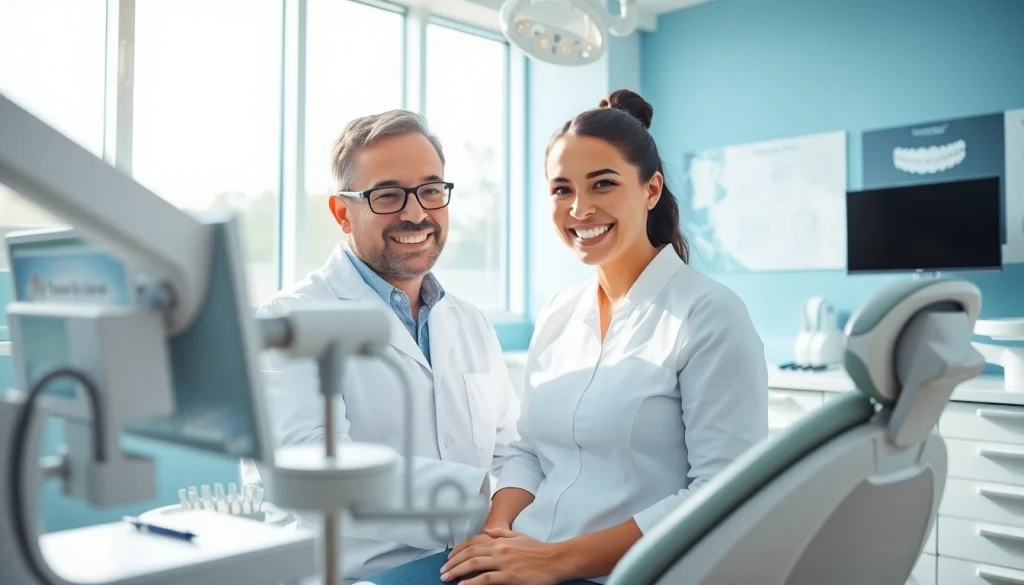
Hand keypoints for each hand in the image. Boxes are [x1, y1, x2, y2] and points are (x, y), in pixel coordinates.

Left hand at [440, 528, 564, 584]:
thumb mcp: (518, 536)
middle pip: (469, 554)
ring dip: (457, 572)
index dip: (458, 551)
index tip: (449, 558)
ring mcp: (503, 562)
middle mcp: (499, 549)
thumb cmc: (538, 550)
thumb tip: (486, 531)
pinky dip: (471, 582)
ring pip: (473, 565)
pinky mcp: (509, 576)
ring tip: (446, 578)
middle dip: (453, 563)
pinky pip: (485, 579)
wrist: (555, 559)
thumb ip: (501, 533)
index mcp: (500, 540)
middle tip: (442, 572)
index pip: (473, 543)